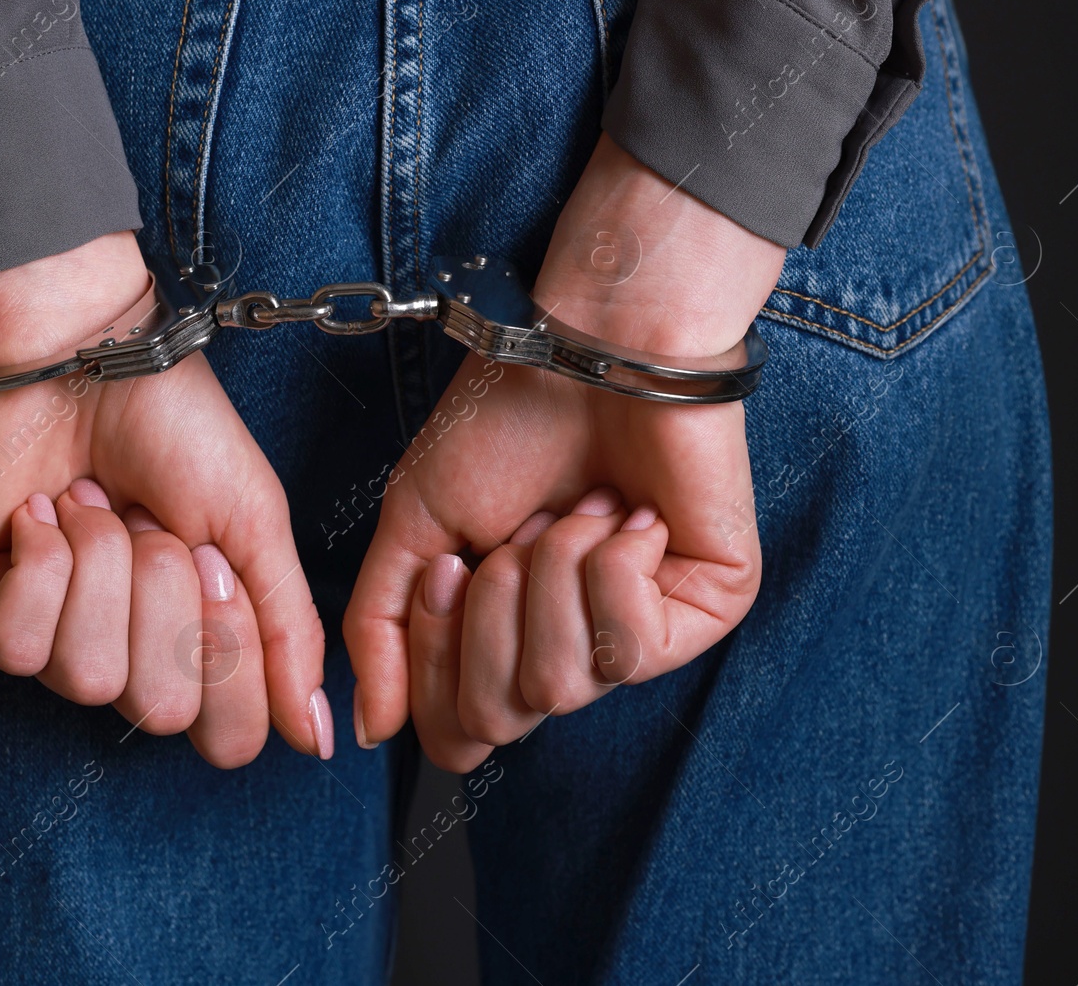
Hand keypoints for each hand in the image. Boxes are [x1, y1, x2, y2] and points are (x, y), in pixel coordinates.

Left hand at [0, 232, 332, 765]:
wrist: (87, 350)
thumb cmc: (173, 428)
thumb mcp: (254, 528)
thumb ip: (287, 635)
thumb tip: (317, 739)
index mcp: (188, 643)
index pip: (224, 734)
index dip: (230, 655)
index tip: (216, 565)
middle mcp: (118, 653)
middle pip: (157, 711)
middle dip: (164, 597)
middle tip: (152, 524)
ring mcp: (41, 636)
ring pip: (85, 676)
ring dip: (102, 566)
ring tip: (93, 503)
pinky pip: (15, 646)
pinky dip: (44, 561)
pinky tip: (42, 512)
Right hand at [343, 134, 784, 770]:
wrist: (591, 346)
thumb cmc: (510, 420)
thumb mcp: (415, 527)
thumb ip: (379, 632)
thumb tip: (370, 730)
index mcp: (507, 639)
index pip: (457, 732)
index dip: (432, 662)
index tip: (446, 565)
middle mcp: (572, 649)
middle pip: (498, 719)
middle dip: (483, 613)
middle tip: (511, 533)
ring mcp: (642, 634)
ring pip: (558, 687)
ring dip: (545, 578)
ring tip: (570, 511)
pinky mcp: (707, 611)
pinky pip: (627, 649)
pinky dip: (607, 567)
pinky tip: (622, 513)